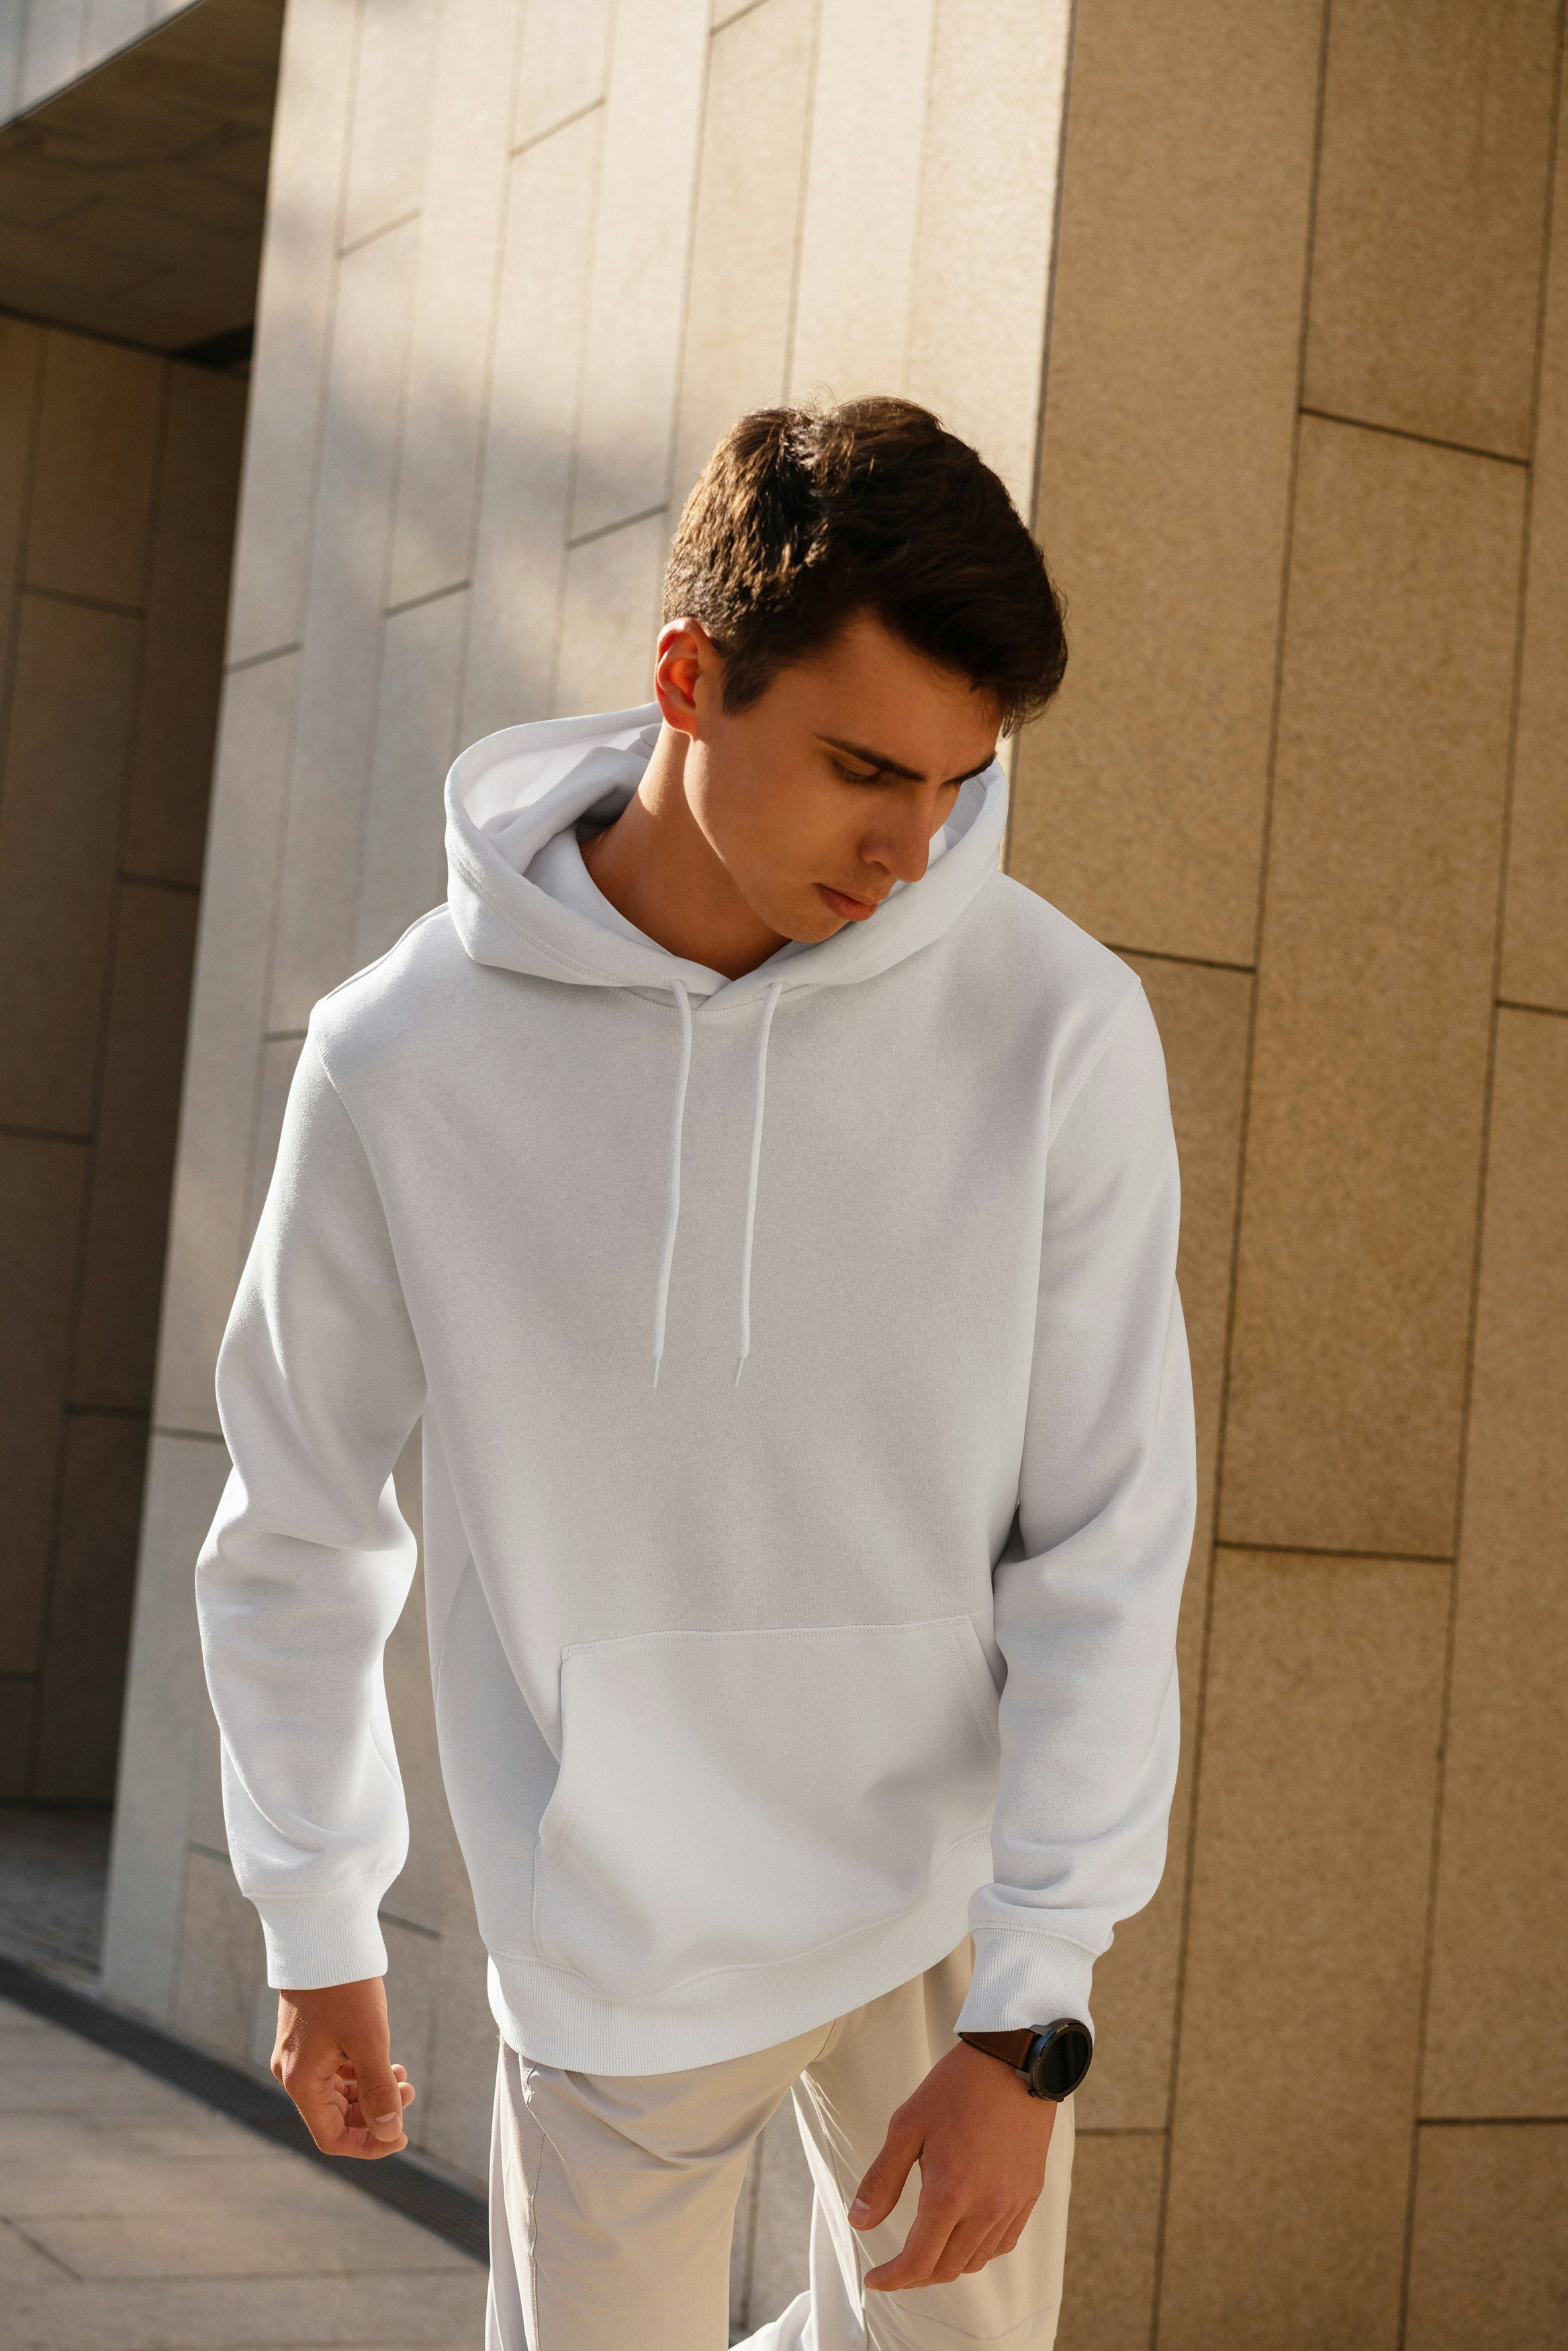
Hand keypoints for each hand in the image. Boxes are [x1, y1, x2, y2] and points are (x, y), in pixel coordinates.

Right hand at [271, 1976, 415, 2159]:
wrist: (322, 1937)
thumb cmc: (344, 1987)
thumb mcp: (370, 2040)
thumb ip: (379, 2090)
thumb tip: (389, 2133)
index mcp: (302, 2081)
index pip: (332, 2137)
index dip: (368, 2144)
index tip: (401, 2135)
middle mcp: (293, 2074)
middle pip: (335, 2117)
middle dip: (375, 2113)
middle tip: (409, 2092)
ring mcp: (298, 2056)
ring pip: (337, 2094)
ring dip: (370, 2092)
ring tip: (402, 2076)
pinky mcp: (307, 2039)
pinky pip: (334, 2072)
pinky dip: (360, 2074)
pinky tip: (386, 2062)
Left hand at [849, 2041, 1054, 2289]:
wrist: (1015, 2062)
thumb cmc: (956, 2088)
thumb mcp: (907, 2125)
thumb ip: (882, 2179)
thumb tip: (859, 2222)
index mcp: (949, 2193)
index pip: (918, 2262)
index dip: (893, 2278)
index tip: (875, 2279)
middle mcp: (984, 2208)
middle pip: (946, 2269)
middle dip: (915, 2276)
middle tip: (895, 2267)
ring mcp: (1011, 2204)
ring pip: (975, 2261)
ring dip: (946, 2264)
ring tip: (926, 2249)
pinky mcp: (1029, 2195)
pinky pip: (1002, 2243)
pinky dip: (978, 2250)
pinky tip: (963, 2233)